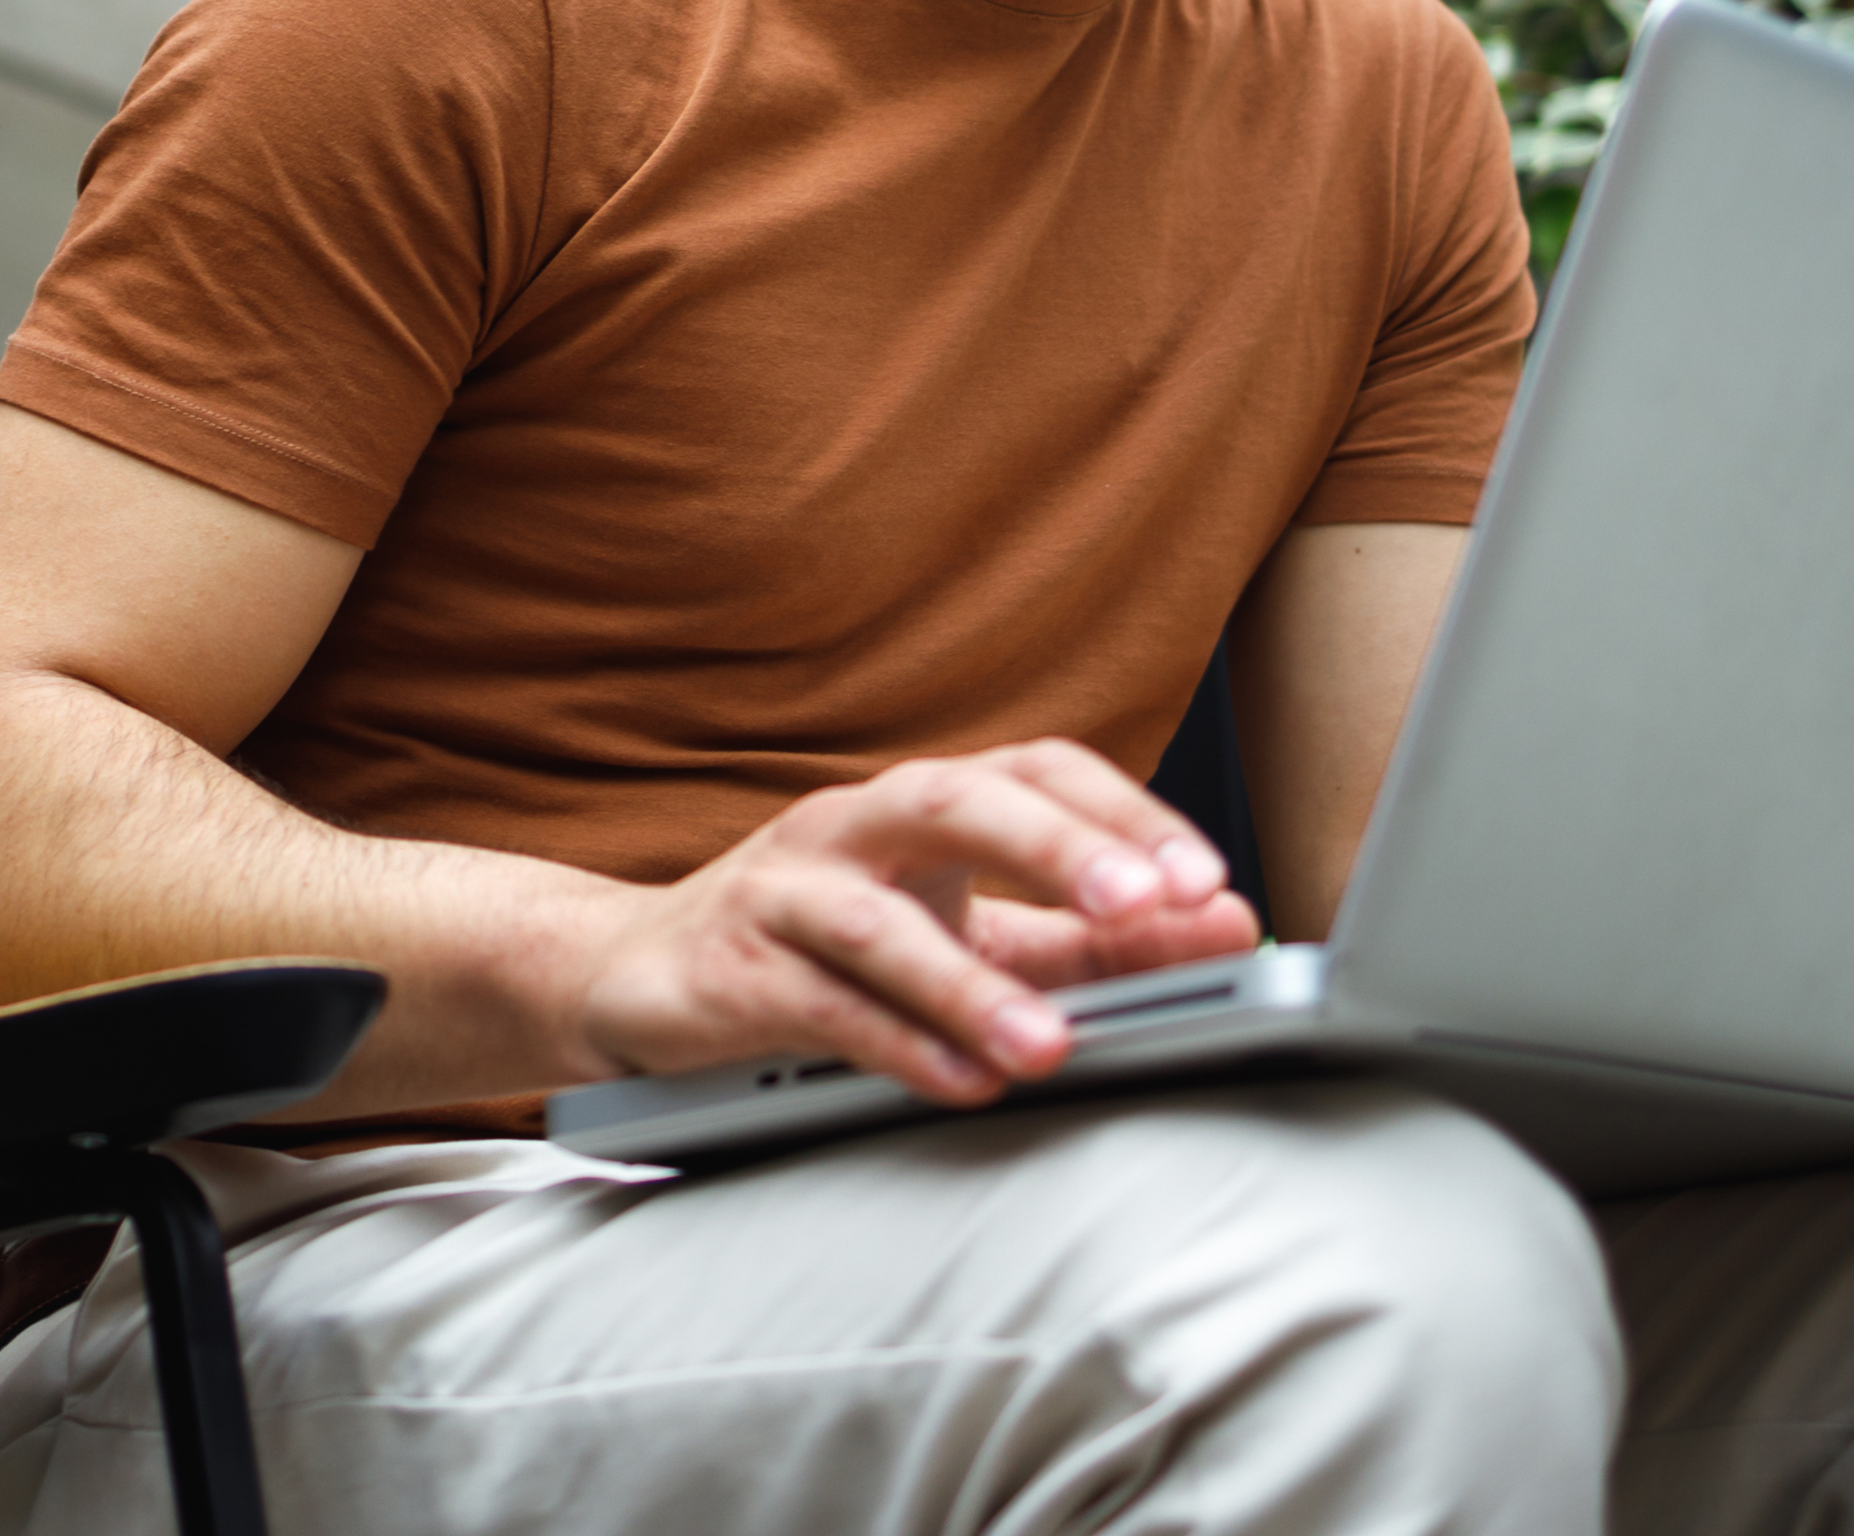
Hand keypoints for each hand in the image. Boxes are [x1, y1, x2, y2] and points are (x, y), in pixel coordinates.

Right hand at [572, 740, 1261, 1104]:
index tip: (1202, 880)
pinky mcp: (730, 968)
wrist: (634, 973)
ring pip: (880, 919)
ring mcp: (784, 887)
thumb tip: (1218, 930)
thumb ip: (1083, 941)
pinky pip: (819, 1004)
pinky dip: (896, 1045)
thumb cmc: (823, 944)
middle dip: (1060, 850)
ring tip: (1052, 1045)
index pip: (1037, 769)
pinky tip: (961, 1084)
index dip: (1123, 814)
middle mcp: (854, 822)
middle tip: (1147, 909)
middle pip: (959, 802)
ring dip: (971, 984)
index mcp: (923, 803)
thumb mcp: (961, 933)